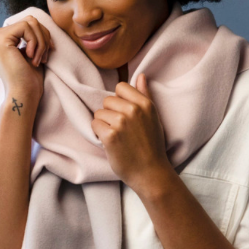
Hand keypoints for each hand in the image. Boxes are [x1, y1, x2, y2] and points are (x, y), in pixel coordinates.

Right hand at [0, 16, 53, 101]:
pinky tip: (31, 58)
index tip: (46, 54)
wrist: (23, 95)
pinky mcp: (0, 39)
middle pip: (30, 20)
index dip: (43, 36)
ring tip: (38, 60)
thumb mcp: (32, 51)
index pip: (28, 23)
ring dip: (41, 42)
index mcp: (2, 38)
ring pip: (30, 22)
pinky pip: (26, 27)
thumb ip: (31, 34)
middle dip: (44, 37)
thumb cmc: (29, 79)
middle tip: (43, 58)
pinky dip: (36, 43)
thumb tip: (38, 19)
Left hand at [91, 73, 173, 192]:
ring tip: (116, 137)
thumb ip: (145, 95)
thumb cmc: (152, 146)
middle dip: (109, 114)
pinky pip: (94, 125)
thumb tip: (141, 75)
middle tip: (120, 129)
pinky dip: (98, 134)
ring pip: (99, 113)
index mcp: (145, 104)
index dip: (119, 101)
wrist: (150, 172)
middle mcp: (133, 110)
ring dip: (103, 125)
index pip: (120, 87)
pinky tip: (110, 143)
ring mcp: (121, 122)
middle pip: (107, 100)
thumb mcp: (153, 118)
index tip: (124, 114)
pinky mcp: (110, 135)